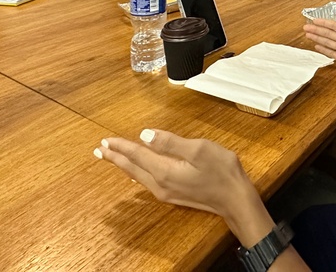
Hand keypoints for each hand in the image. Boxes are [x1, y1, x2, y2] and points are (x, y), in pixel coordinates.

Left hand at [95, 129, 251, 217]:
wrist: (235, 200)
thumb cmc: (222, 172)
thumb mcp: (199, 149)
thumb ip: (170, 142)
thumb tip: (145, 135)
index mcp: (165, 171)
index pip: (137, 155)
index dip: (121, 146)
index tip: (106, 140)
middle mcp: (160, 184)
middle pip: (132, 168)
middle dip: (116, 157)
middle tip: (100, 149)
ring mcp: (166, 192)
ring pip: (138, 175)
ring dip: (124, 165)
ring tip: (113, 158)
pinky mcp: (173, 194)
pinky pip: (147, 181)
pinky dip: (136, 172)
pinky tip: (136, 171)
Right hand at [304, 11, 335, 80]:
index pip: (333, 25)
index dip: (323, 22)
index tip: (314, 20)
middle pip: (328, 33)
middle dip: (317, 30)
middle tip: (306, 27)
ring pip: (327, 42)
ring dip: (317, 38)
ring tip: (308, 35)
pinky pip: (330, 52)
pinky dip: (323, 49)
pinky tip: (316, 46)